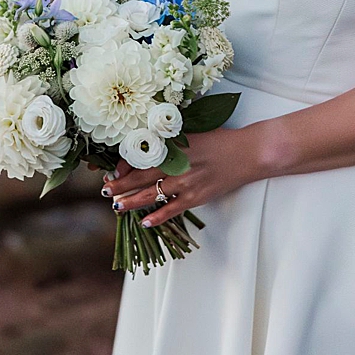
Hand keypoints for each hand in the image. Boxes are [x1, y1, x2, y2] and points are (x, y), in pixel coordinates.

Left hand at [102, 127, 267, 230]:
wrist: (249, 152)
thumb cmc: (222, 139)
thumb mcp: (195, 132)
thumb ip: (172, 140)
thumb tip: (149, 146)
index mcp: (176, 145)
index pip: (143, 156)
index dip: (125, 166)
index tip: (113, 171)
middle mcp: (178, 164)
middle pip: (141, 178)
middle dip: (120, 186)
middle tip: (105, 191)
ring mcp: (186, 183)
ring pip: (151, 196)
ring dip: (131, 202)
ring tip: (116, 206)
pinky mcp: (196, 197)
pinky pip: (172, 210)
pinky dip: (157, 217)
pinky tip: (144, 222)